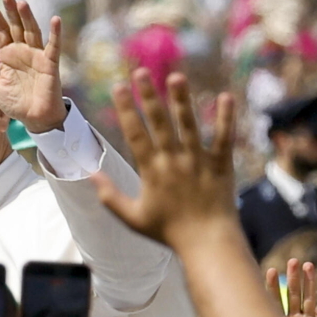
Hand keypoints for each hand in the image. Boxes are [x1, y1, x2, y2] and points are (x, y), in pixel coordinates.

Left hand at [0, 0, 66, 133]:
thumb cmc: (16, 103)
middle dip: (11, 10)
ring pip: (32, 31)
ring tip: (21, 2)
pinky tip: (55, 20)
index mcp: (8, 55)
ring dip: (28, 17)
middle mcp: (23, 51)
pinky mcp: (50, 63)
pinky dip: (55, 33)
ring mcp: (37, 55)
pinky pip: (54, 46)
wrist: (34, 118)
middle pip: (16, 26)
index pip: (1, 31)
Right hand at [93, 70, 238, 250]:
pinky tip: (226, 96)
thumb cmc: (169, 232)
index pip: (135, 134)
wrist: (207, 244)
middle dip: (148, 96)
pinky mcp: (221, 165)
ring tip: (175, 76)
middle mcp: (174, 162)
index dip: (125, 109)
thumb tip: (89, 175)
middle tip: (141, 72)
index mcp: (151, 171)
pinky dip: (226, 118)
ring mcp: (198, 162)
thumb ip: (110, 196)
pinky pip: (223, 138)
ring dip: (182, 100)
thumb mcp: (132, 218)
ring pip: (189, 126)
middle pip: (160, 123)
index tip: (117, 87)